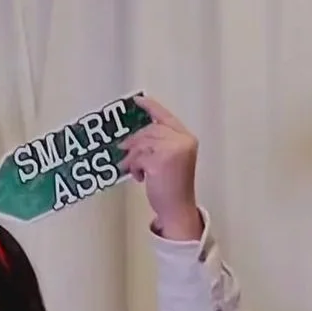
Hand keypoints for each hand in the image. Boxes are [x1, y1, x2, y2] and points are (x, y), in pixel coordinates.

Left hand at [123, 98, 201, 242]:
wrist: (178, 210)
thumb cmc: (174, 189)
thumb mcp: (170, 161)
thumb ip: (158, 145)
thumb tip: (134, 138)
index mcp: (187, 139)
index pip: (166, 117)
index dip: (151, 107)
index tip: (139, 101)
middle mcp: (182, 142)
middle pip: (150, 130)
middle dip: (134, 141)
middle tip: (124, 150)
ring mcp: (172, 151)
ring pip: (141, 143)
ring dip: (133, 157)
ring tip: (133, 169)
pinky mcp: (160, 161)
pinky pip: (138, 157)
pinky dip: (134, 167)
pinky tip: (139, 176)